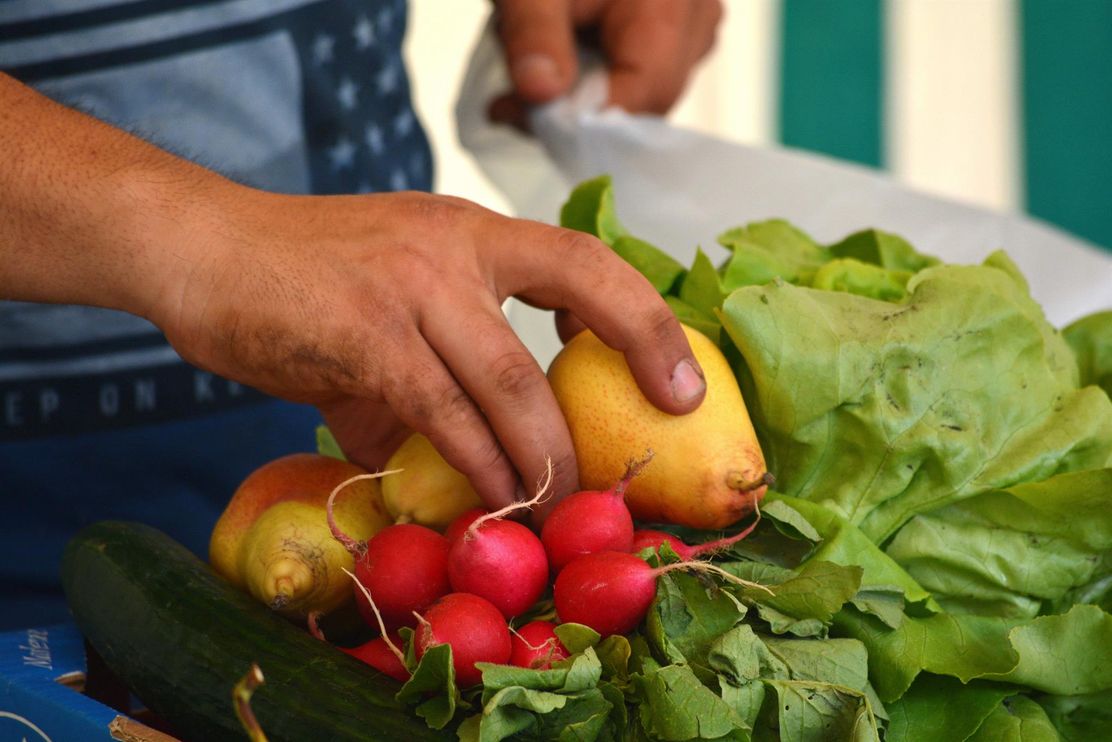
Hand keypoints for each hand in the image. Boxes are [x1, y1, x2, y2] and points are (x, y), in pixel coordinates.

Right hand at [156, 188, 706, 517]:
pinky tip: (492, 500)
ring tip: (555, 506)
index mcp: (473, 230)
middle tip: (626, 468)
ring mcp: (410, 285)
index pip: (586, 258)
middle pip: (575, 303)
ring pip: (511, 380)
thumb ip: (441, 368)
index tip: (681, 383)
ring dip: (543, 455)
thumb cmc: (304, 279)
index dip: (646, 320)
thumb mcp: (393, 298)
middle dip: (624, 384)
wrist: (203, 249)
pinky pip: (443, 413)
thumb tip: (477, 458)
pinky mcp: (363, 335)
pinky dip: (477, 466)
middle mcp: (455, 245)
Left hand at [489, 0, 723, 125]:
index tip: (517, 115)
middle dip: (574, 110)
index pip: (639, 98)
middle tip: (508, 100)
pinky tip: (559, 53)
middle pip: (643, 101)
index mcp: (671, 7)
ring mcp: (696, 18)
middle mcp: (699, 16)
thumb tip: (541, 96)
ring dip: (582, 93)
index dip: (581, 123)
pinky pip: (644, 65)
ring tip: (527, 66)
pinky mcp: (681, 18)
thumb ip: (535, 35)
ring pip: (642, 88)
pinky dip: (597, 70)